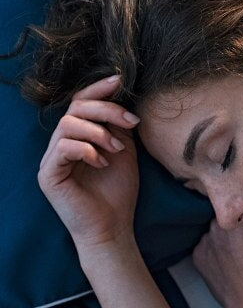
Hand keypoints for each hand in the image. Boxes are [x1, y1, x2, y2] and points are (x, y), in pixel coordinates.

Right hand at [37, 75, 141, 248]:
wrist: (112, 227)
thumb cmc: (118, 191)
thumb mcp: (124, 150)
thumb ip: (118, 126)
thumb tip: (122, 98)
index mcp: (78, 137)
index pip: (80, 103)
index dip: (98, 89)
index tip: (119, 81)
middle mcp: (60, 144)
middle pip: (75, 108)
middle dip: (106, 109)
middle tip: (130, 122)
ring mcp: (51, 159)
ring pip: (68, 125)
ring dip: (99, 132)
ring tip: (117, 149)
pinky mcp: (48, 174)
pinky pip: (62, 148)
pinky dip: (87, 150)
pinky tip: (103, 162)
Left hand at [192, 219, 242, 307]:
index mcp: (239, 216)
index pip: (240, 201)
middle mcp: (217, 226)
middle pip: (228, 215)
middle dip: (238, 221)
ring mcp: (205, 242)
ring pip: (216, 231)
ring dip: (226, 236)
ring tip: (242, 249)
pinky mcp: (198, 258)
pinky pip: (207, 247)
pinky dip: (216, 251)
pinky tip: (231, 260)